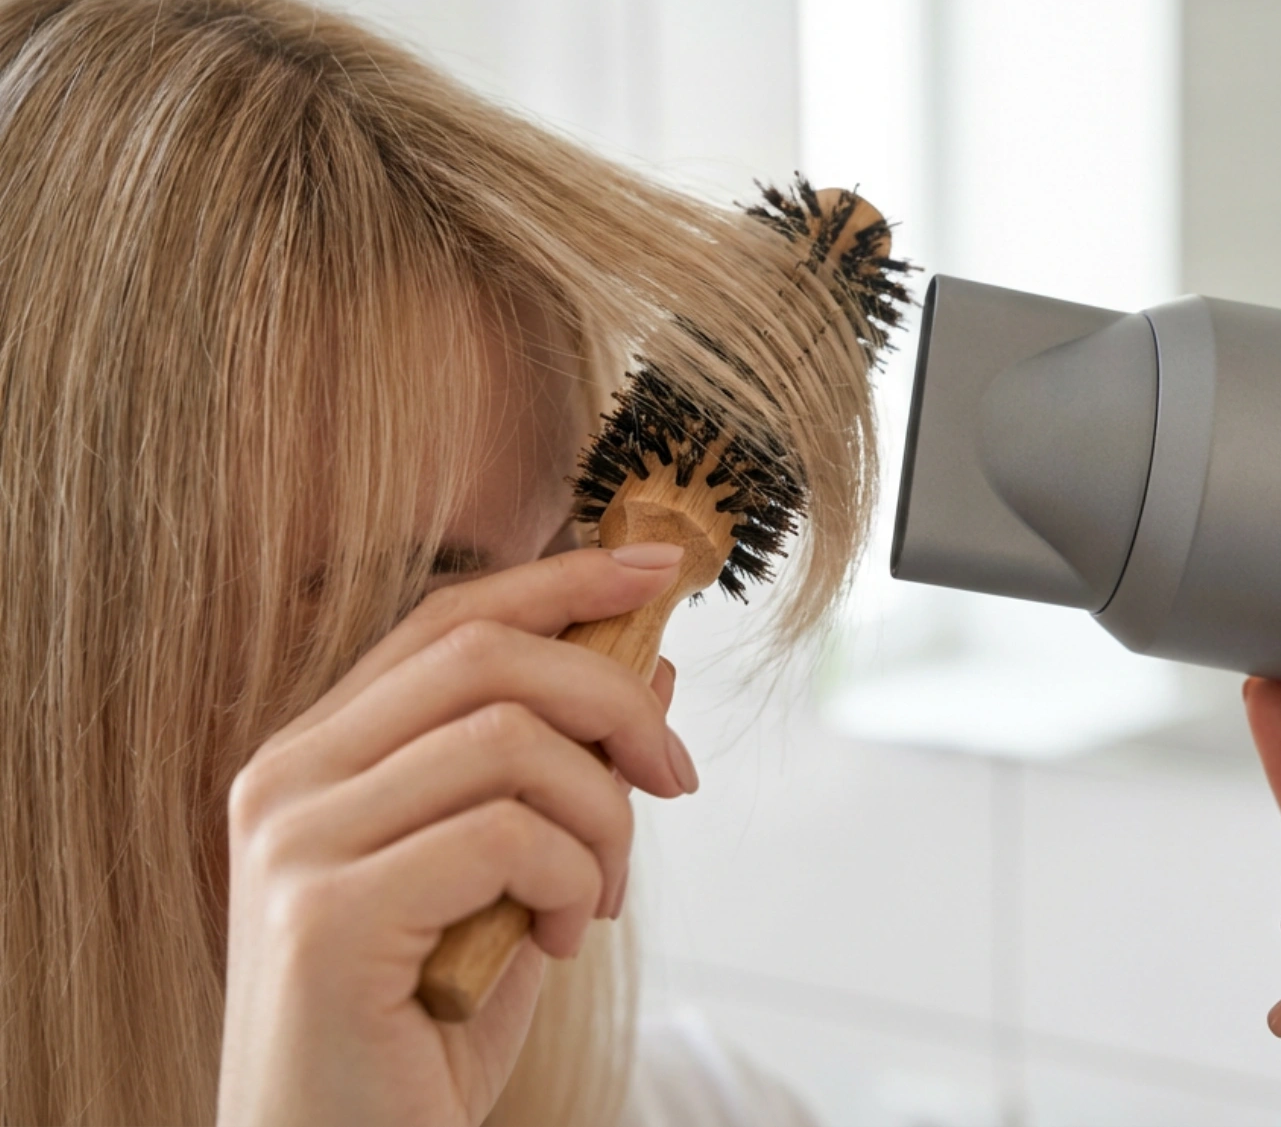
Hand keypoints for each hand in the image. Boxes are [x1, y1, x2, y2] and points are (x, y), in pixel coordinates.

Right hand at [217, 546, 695, 1126]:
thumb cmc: (423, 1029)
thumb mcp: (512, 878)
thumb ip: (559, 775)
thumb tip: (647, 667)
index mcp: (315, 758)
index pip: (446, 621)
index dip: (560, 580)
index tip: (655, 572)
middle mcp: (285, 782)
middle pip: (486, 657)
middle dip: (613, 700)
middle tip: (675, 778)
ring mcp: (294, 845)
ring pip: (513, 741)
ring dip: (602, 817)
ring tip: (598, 897)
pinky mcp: (327, 917)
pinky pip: (508, 836)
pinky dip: (572, 879)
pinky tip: (560, 938)